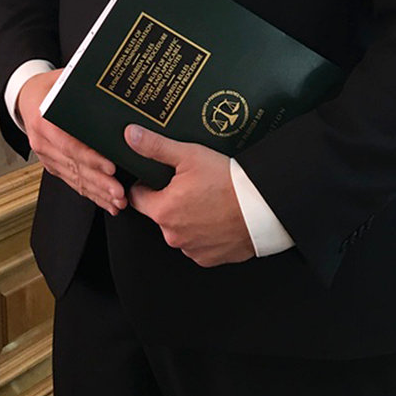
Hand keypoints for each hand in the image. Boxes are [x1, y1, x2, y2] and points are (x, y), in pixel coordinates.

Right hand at [17, 71, 127, 215]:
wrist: (24, 96)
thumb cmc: (46, 87)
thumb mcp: (61, 78)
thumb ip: (81, 84)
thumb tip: (110, 86)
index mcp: (43, 121)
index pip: (69, 144)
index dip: (90, 158)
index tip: (110, 167)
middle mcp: (42, 141)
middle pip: (74, 166)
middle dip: (99, 183)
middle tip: (120, 193)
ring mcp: (46, 155)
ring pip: (73, 178)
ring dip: (97, 193)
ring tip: (118, 202)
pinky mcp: (51, 164)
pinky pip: (71, 181)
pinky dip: (89, 193)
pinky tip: (106, 202)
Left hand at [125, 125, 253, 265]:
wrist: (264, 206)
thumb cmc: (228, 181)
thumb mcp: (188, 155)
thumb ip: (155, 147)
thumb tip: (131, 136)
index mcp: (163, 211)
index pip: (137, 198)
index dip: (147, 184)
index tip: (161, 178)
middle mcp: (174, 235)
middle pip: (159, 214)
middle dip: (170, 200)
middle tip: (190, 185)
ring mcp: (192, 249)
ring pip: (179, 230)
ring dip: (187, 217)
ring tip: (207, 199)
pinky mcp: (210, 258)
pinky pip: (198, 244)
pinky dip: (203, 232)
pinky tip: (216, 216)